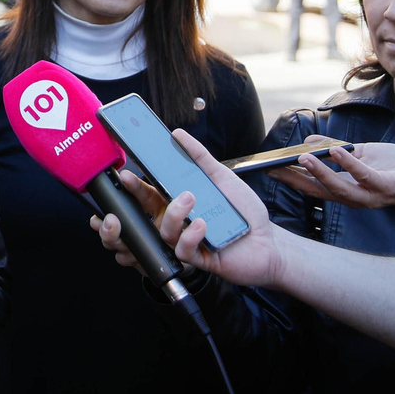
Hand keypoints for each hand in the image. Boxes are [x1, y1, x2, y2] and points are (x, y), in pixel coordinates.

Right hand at [99, 130, 286, 288]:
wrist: (268, 241)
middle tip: (133, 182)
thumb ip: (199, 157)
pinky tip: (203, 225)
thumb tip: (178, 135)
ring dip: (174, 213)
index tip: (125, 172)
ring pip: (163, 231)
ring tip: (190, 199)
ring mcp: (186, 241)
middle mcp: (177, 223)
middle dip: (134, 198)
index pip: (148, 193)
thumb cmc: (243, 211)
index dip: (134, 184)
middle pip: (144, 215)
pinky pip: (182, 250)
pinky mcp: (198, 258)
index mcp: (176, 203)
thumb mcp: (220, 177)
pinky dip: (190, 236)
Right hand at [269, 137, 394, 211]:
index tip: (269, 168)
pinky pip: (363, 177)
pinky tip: (336, 151)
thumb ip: (337, 148)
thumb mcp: (361, 154)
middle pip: (318, 192)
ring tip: (303, 157)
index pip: (312, 187)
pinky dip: (348, 164)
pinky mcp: (386, 188)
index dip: (290, 178)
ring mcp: (370, 196)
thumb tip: (310, 141)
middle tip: (275, 167)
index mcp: (346, 190)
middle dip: (295, 179)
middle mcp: (354, 198)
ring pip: (337, 188)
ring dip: (319, 173)